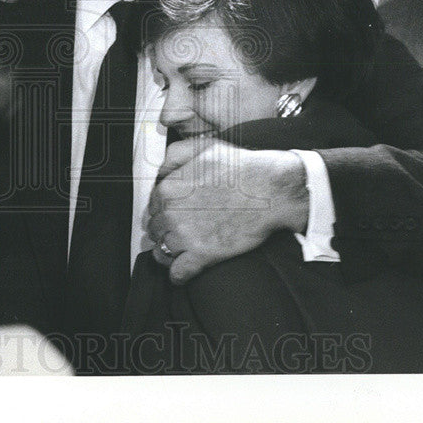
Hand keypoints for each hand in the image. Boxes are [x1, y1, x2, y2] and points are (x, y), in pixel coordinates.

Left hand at [147, 139, 309, 283]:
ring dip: (169, 254)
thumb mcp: (203, 147)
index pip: (152, 207)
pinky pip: (178, 273)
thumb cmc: (241, 167)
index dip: (162, 212)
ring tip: (180, 252)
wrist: (270, 188)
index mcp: (168, 188)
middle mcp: (171, 213)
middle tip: (180, 232)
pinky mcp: (202, 255)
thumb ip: (175, 155)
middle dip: (165, 231)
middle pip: (155, 230)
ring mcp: (185, 235)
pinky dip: (179, 275)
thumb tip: (162, 170)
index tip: (172, 215)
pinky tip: (184, 271)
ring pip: (162, 253)